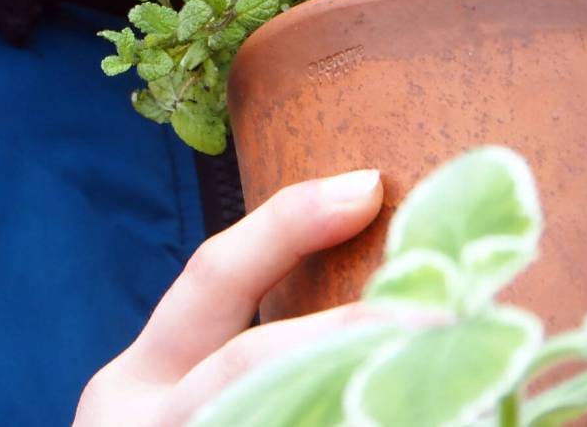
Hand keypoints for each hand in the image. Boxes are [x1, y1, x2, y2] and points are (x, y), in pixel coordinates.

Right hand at [73, 167, 420, 425]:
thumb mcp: (180, 404)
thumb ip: (245, 359)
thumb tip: (370, 294)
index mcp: (133, 386)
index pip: (212, 278)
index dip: (288, 223)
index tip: (368, 184)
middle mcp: (139, 426)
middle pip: (249, 365)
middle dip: (344, 335)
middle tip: (438, 317)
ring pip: (273, 417)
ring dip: (363, 407)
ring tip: (453, 393)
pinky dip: (352, 426)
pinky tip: (420, 418)